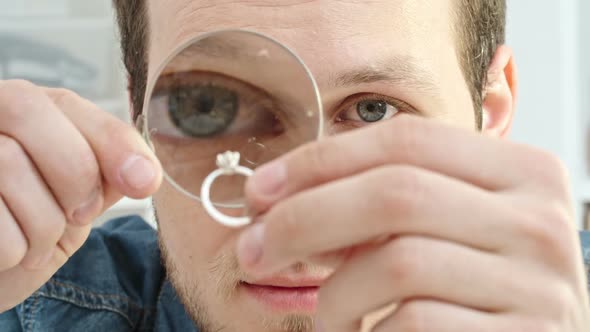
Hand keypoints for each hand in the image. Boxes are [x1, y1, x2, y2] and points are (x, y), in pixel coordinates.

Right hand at [0, 80, 161, 312]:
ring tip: (40, 242)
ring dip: (44, 223)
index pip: (64, 102)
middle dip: (75, 174)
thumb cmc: (31, 226)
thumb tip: (142, 173)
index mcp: (18, 111)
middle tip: (83, 213)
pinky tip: (12, 254)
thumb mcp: (78, 196)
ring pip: (5, 160)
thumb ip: (106, 171)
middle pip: (28, 111)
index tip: (144, 182)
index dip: (111, 140)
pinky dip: (14, 249)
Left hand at [238, 115, 589, 330]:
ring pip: (397, 263)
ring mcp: (538, 285)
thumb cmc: (474, 287)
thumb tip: (279, 197)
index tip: (261, 189)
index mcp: (522, 171)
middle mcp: (540, 220)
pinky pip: (413, 322)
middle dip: (304, 218)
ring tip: (329, 315)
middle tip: (253, 249)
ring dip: (335, 294)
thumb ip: (383, 205)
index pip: (407, 140)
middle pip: (395, 193)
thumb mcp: (443, 229)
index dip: (321, 159)